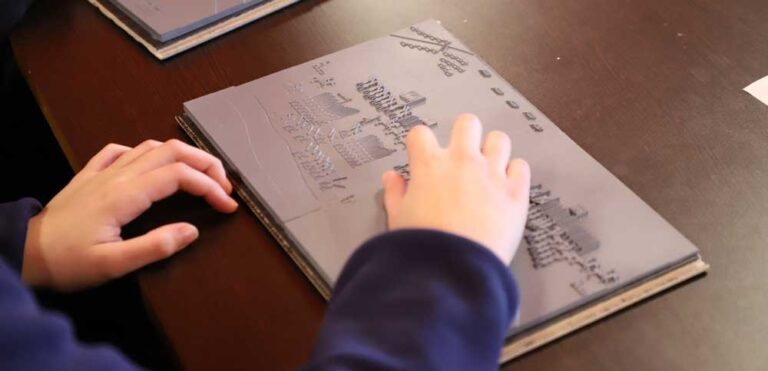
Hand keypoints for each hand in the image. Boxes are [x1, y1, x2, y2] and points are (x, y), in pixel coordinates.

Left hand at [23, 139, 237, 290]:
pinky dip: (145, 153)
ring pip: (151, 147)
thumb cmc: (67, 263)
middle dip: (206, 163)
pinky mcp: (89, 176)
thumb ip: (155, 247)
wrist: (23, 254)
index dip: (210, 187)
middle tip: (225, 185)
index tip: (227, 206)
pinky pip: (121, 151)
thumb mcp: (113, 265)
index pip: (180, 176)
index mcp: (125, 195)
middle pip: (172, 151)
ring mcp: (102, 172)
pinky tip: (151, 166)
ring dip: (182, 155)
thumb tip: (192, 230)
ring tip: (200, 175)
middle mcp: (117, 176)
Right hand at [381, 114, 530, 263]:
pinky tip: (506, 185)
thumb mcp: (398, 218)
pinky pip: (521, 167)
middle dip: (464, 134)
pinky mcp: (515, 192)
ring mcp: (492, 174)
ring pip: (499, 139)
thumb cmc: (423, 247)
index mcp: (429, 165)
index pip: (421, 133)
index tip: (423, 153)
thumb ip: (395, 193)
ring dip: (493, 150)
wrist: (453, 269)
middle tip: (462, 152)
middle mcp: (462, 162)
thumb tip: (391, 179)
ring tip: (489, 166)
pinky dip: (515, 173)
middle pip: (467, 123)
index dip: (421, 143)